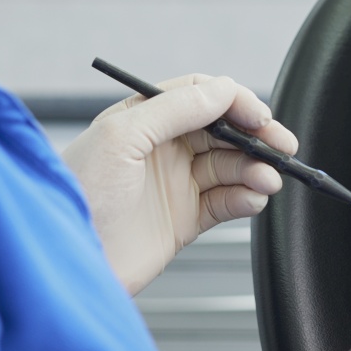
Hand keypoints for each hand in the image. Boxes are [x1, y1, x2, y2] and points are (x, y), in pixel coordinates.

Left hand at [62, 74, 299, 292]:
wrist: (66, 261)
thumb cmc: (77, 194)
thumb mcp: (122, 138)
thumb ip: (175, 110)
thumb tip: (223, 89)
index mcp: (143, 118)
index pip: (201, 95)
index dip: (235, 102)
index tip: (260, 118)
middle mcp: (160, 148)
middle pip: (223, 131)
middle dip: (256, 137)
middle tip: (284, 148)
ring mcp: (173, 185)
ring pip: (229, 167)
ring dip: (254, 170)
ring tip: (267, 181)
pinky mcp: (182, 221)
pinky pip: (226, 202)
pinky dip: (245, 199)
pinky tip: (252, 199)